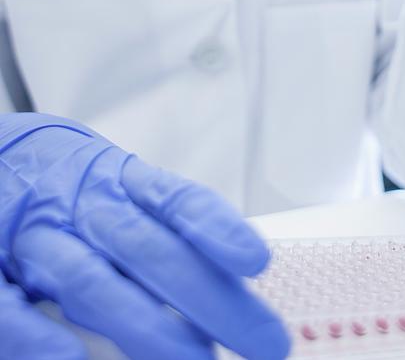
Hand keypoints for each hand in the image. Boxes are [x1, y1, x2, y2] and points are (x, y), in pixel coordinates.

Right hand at [0, 113, 289, 359]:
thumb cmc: (69, 187)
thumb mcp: (117, 192)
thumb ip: (164, 231)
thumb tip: (228, 283)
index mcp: (120, 182)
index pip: (176, 201)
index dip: (217, 229)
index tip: (258, 261)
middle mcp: (84, 206)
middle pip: (149, 248)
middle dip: (207, 296)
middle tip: (262, 339)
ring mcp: (36, 237)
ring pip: (91, 281)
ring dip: (144, 323)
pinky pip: (11, 307)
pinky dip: (38, 336)